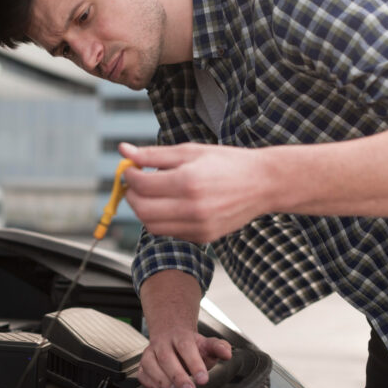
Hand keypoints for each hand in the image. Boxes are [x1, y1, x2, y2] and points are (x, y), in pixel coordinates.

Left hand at [119, 142, 272, 242]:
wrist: (263, 184)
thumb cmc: (228, 163)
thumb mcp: (190, 151)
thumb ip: (154, 154)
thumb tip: (124, 151)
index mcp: (188, 181)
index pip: (142, 185)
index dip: (129, 175)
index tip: (130, 168)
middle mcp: (193, 207)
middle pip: (142, 210)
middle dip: (132, 196)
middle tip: (135, 183)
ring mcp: (198, 226)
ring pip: (153, 226)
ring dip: (144, 210)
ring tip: (152, 194)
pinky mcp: (203, 237)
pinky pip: (170, 232)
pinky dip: (162, 220)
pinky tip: (171, 204)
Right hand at [138, 327, 231, 387]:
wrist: (171, 334)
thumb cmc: (189, 344)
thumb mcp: (206, 343)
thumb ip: (218, 347)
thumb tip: (227, 353)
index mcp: (180, 336)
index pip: (186, 347)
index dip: (194, 363)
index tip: (203, 378)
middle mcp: (163, 343)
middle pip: (167, 357)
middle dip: (178, 376)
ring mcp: (151, 352)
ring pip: (151, 364)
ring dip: (163, 380)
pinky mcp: (143, 364)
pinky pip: (142, 374)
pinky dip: (151, 383)